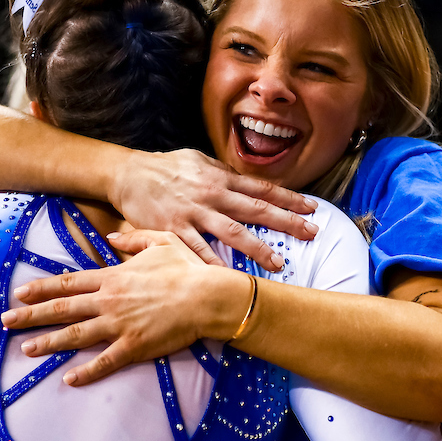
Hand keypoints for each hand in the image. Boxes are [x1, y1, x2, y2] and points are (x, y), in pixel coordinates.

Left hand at [0, 230, 251, 385]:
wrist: (207, 296)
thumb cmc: (187, 269)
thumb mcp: (161, 242)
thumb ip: (133, 239)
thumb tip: (113, 238)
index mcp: (113, 277)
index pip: (68, 283)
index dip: (42, 288)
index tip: (20, 292)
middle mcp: (109, 301)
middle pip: (62, 308)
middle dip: (31, 315)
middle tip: (6, 321)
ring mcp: (119, 325)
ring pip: (75, 335)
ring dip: (48, 342)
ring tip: (26, 349)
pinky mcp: (134, 346)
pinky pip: (105, 362)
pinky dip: (86, 372)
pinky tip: (69, 379)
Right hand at [109, 149, 318, 271]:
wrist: (129, 174)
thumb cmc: (166, 168)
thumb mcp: (199, 162)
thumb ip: (224, 174)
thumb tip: (249, 184)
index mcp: (221, 177)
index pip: (262, 189)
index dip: (289, 198)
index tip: (312, 208)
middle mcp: (212, 195)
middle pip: (256, 210)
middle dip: (286, 222)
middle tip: (312, 233)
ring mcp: (194, 213)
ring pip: (232, 232)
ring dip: (257, 248)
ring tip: (277, 263)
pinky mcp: (174, 229)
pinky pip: (198, 250)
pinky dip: (214, 264)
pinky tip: (230, 278)